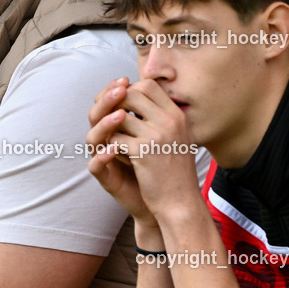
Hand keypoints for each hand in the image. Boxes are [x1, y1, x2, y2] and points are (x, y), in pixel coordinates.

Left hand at [87, 79, 198, 220]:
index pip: (149, 85)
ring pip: (119, 115)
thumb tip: (137, 97)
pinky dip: (110, 146)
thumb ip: (162, 118)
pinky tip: (113, 154)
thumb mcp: (177, 138)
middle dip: (115, 104)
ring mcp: (157, 135)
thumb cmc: (175, 171)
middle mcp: (170, 121)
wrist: (181, 202)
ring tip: (111, 137)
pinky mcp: (143, 152)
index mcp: (177, 115)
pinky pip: (115, 138)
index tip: (121, 104)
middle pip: (132, 94)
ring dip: (110, 127)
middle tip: (108, 118)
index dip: (130, 90)